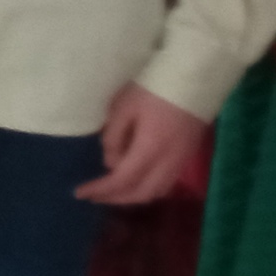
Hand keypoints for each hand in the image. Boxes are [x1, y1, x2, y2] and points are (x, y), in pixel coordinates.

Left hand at [79, 84, 213, 205]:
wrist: (196, 77)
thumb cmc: (154, 88)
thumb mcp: (123, 107)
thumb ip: (113, 137)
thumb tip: (110, 163)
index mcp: (150, 149)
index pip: (122, 180)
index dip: (101, 190)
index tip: (80, 193)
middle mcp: (168, 161)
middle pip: (141, 193)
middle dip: (115, 198)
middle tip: (94, 195)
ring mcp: (181, 160)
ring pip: (156, 191)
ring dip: (133, 196)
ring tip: (112, 191)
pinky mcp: (188, 155)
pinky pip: (167, 183)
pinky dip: (148, 188)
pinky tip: (135, 180)